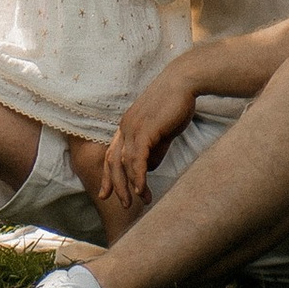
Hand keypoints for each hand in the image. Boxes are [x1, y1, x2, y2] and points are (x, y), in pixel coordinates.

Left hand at [96, 59, 202, 214]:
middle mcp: (125, 127)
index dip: (108, 175)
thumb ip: (154, 149)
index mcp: (127, 126)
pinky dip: (138, 175)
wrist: (183, 82)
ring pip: (124, 162)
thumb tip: (148, 168)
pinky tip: (141, 189)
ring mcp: (133, 127)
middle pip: (113, 161)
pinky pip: (137, 157)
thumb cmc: (175, 104)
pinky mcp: (145, 129)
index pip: (111, 154)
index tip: (106, 194)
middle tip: (123, 205)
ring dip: (131, 185)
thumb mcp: (162, 131)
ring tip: (140, 200)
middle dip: (117, 185)